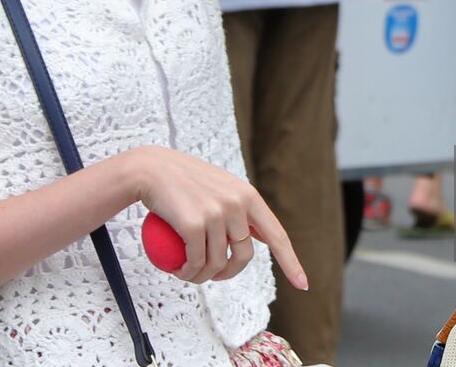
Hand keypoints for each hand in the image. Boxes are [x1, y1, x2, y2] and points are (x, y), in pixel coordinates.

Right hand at [124, 146, 305, 287]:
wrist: (152, 170)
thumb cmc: (184, 182)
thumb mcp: (221, 188)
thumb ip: (240, 208)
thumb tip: (258, 237)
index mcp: (248, 196)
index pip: (276, 235)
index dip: (291, 262)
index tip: (303, 284)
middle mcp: (237, 204)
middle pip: (244, 257)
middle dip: (228, 274)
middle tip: (210, 275)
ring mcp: (217, 213)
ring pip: (217, 263)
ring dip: (202, 277)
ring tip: (188, 273)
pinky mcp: (194, 224)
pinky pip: (195, 262)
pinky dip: (187, 273)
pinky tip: (178, 272)